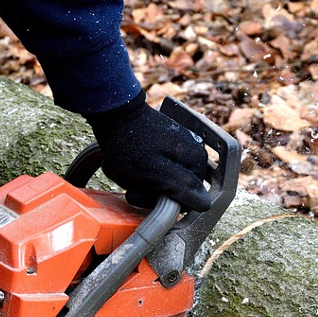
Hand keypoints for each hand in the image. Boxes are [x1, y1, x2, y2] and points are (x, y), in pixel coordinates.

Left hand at [85, 91, 211, 210]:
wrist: (111, 112)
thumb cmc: (129, 142)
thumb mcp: (154, 171)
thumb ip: (182, 188)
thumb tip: (206, 205)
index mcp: (196, 160)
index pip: (186, 199)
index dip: (162, 202)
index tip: (141, 191)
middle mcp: (192, 154)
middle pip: (171, 191)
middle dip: (145, 190)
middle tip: (128, 180)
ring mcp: (177, 150)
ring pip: (158, 183)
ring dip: (136, 181)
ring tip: (122, 168)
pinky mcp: (163, 148)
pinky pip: (151, 171)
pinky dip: (135, 172)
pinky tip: (123, 164)